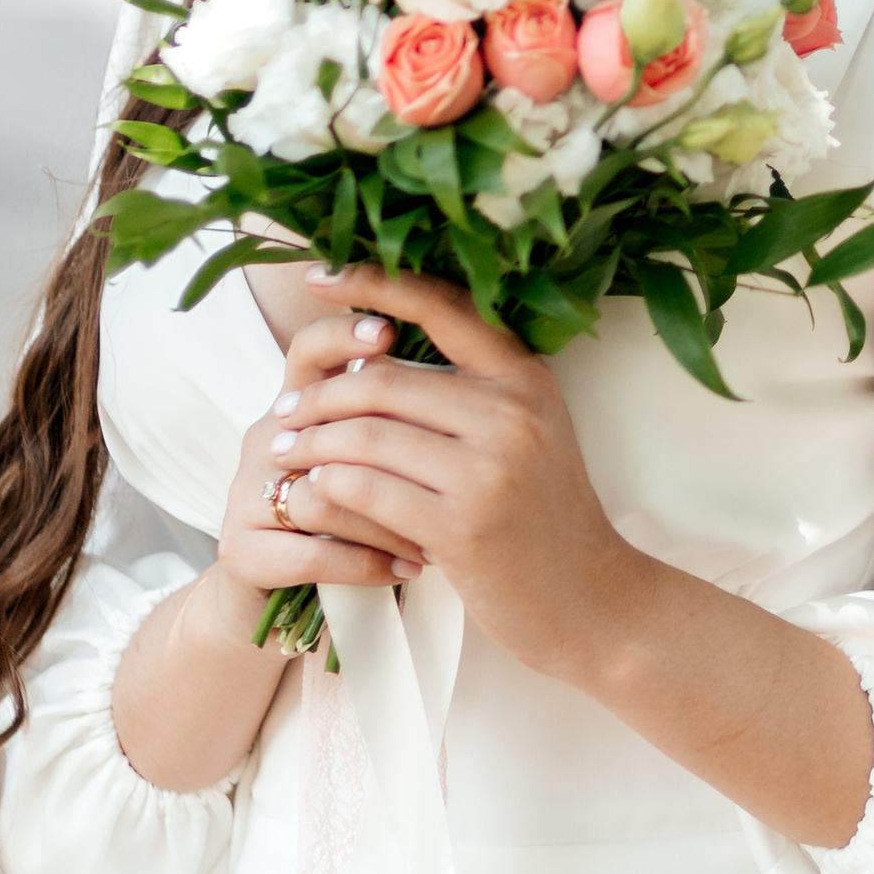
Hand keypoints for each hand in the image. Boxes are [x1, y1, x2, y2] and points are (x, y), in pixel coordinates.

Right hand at [208, 306, 425, 643]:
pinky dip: (369, 563)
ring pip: (324, 493)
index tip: (388, 333)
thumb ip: (398, 418)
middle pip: (323, 425)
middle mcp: (265, 441)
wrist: (279, 607)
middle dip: (393, 452)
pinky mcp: (241, 551)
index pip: (308, 349)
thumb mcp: (370, 462)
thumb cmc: (346, 523)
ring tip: (438, 537)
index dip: (342, 335)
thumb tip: (471, 372)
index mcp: (297, 407)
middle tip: (453, 471)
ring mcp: (245, 495)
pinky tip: (409, 569)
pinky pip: (314, 551)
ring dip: (390, 519)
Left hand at [274, 268, 641, 682]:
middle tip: (284, 409)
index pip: (441, 306)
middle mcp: (512, 412)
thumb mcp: (526, 432)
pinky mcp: (462, 528)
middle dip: (319, 394)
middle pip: (383, 379)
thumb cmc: (543, 513)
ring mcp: (489, 471)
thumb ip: (468, 390)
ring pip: (366, 436)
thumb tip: (368, 352)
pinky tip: (314, 492)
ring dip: (311, 443)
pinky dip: (328, 488)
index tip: (319, 274)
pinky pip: (367, 491)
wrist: (590, 599)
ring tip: (285, 453)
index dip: (372, 282)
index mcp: (525, 376)